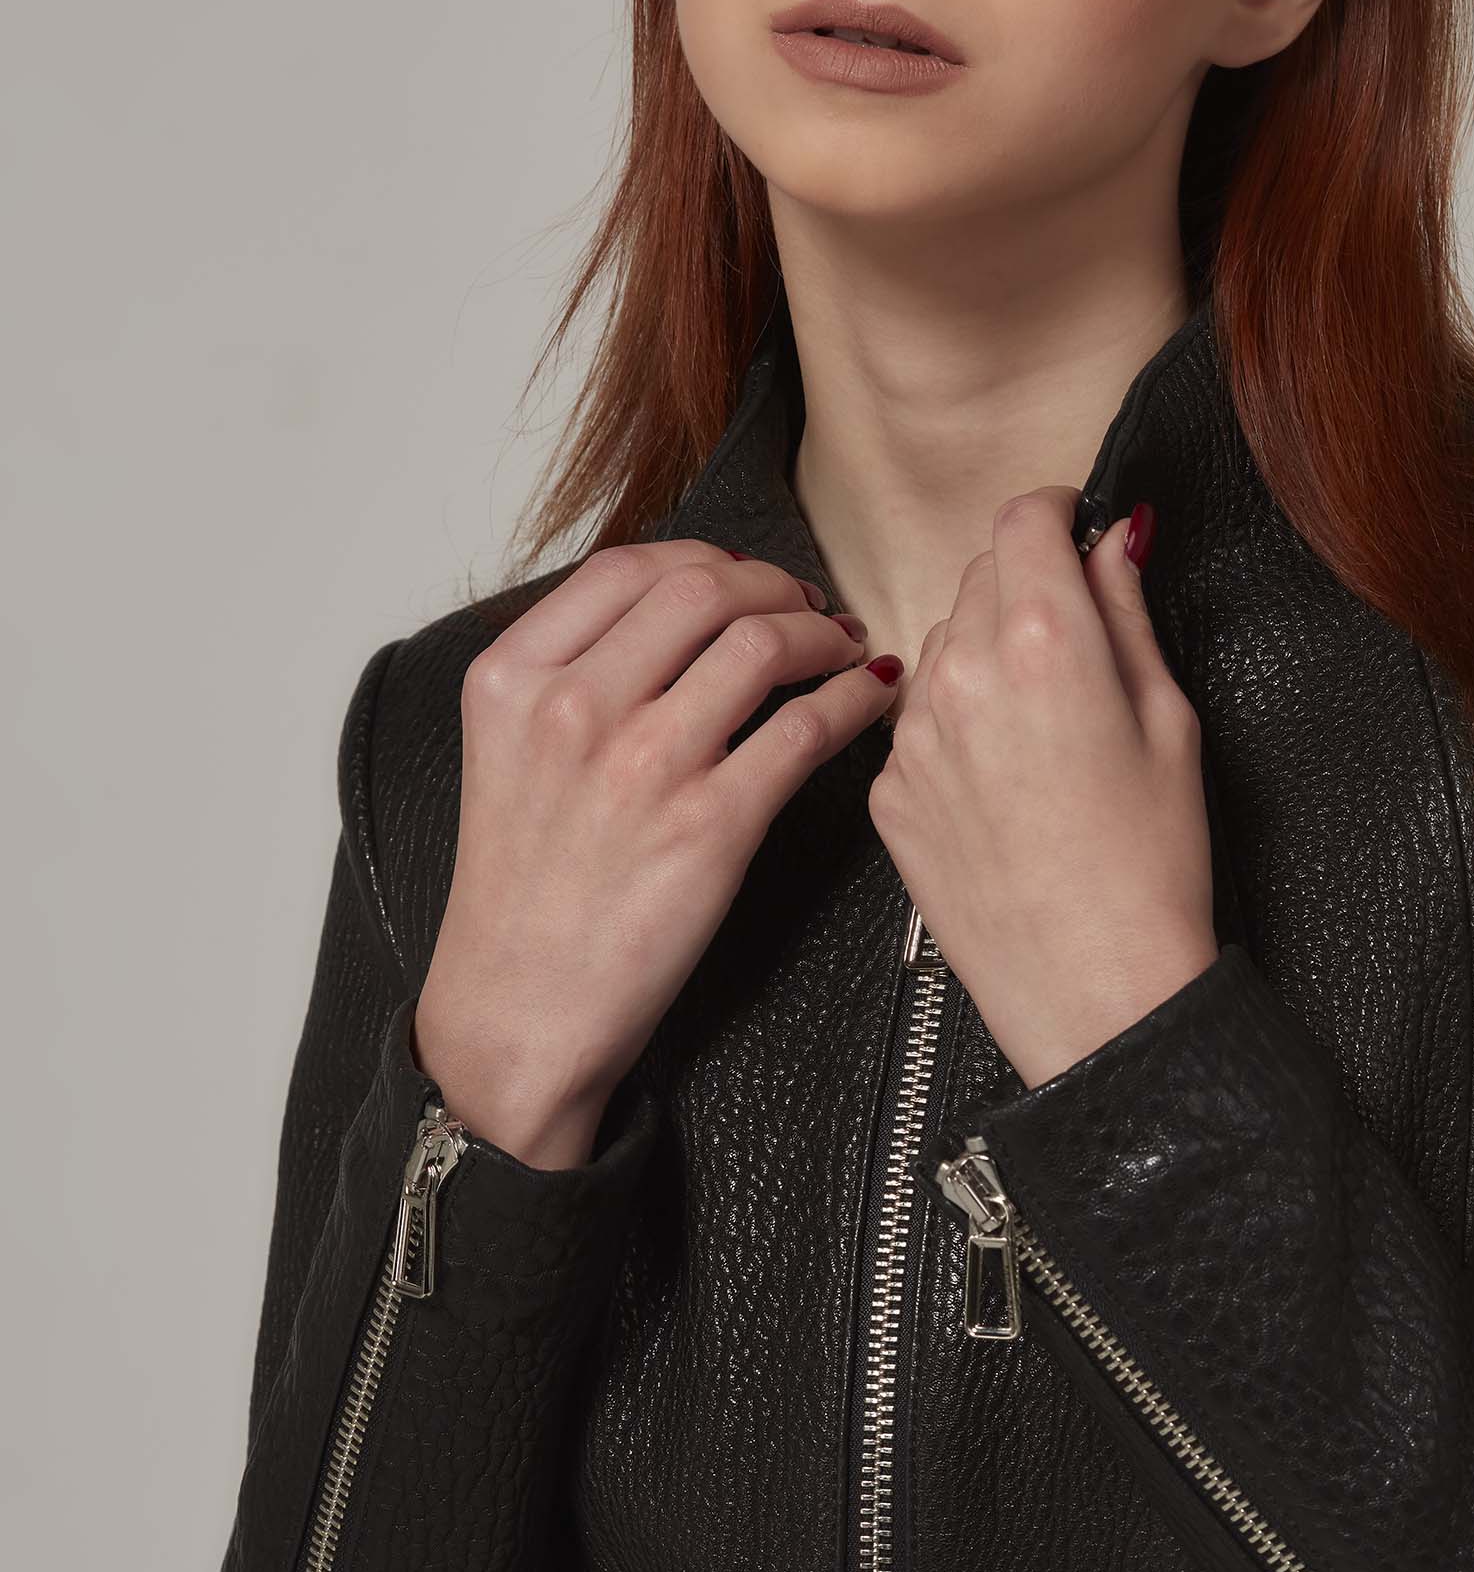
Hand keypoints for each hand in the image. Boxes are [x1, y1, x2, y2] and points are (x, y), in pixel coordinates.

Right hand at [413, 542, 896, 1168]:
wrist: (517, 1011)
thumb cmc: (522, 893)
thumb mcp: (508, 752)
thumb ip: (570, 674)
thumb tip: (672, 613)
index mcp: (513, 679)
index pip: (625, 568)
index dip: (704, 559)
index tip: (742, 577)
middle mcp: (573, 708)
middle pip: (702, 590)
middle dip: (771, 587)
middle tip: (804, 606)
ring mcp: (643, 764)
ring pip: (761, 645)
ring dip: (819, 634)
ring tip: (840, 647)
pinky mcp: (710, 826)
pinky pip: (806, 728)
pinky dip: (851, 700)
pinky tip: (866, 698)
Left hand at [866, 490, 1217, 1091]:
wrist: (1094, 991)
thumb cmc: (1151, 868)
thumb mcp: (1170, 722)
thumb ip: (1129, 614)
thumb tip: (1115, 541)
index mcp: (1047, 642)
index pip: (1023, 519)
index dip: (1053, 514)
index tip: (1071, 528)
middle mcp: (963, 674)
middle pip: (979, 574)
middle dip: (1025, 584)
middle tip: (1076, 640)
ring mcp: (914, 735)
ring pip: (941, 644)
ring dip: (984, 652)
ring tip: (1043, 726)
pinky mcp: (888, 790)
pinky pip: (917, 721)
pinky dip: (955, 725)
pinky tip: (1006, 781)